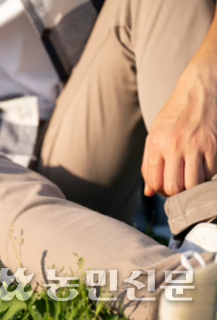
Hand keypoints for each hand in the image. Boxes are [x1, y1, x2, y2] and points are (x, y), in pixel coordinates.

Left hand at [142, 62, 216, 196]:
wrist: (199, 93)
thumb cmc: (174, 116)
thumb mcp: (155, 135)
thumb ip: (149, 164)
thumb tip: (148, 192)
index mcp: (157, 143)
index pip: (154, 181)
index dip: (157, 190)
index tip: (161, 189)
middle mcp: (175, 146)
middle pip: (174, 188)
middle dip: (173, 194)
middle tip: (175, 189)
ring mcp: (196, 147)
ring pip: (193, 185)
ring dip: (190, 188)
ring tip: (187, 181)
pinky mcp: (214, 147)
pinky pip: (210, 174)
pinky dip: (205, 177)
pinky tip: (201, 169)